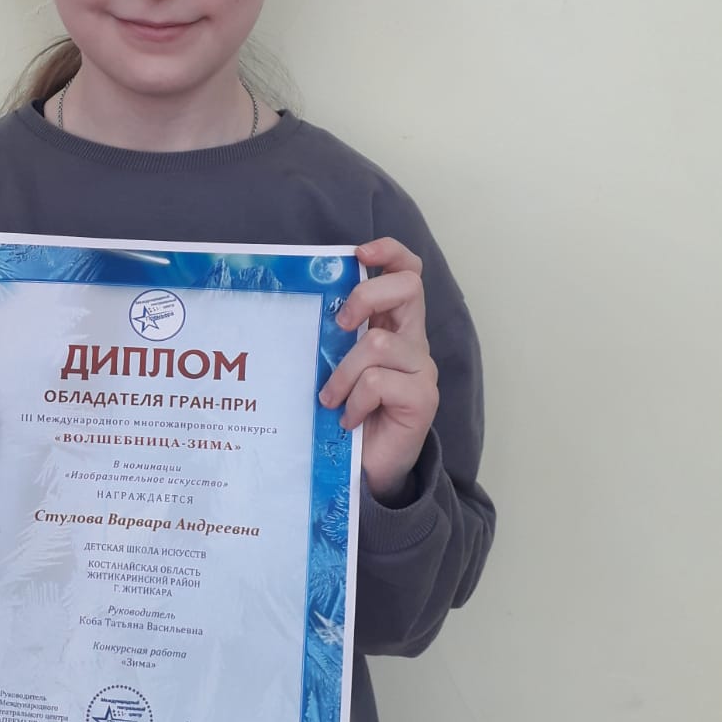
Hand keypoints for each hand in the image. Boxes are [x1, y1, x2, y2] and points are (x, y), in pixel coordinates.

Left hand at [319, 237, 438, 503]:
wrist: (367, 469)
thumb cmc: (347, 413)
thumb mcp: (335, 364)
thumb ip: (333, 335)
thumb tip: (299, 300)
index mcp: (394, 324)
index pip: (407, 271)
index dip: (389, 252)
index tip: (359, 251)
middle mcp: (413, 341)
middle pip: (408, 287)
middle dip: (367, 295)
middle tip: (340, 325)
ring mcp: (422, 369)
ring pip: (379, 343)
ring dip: (343, 373)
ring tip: (330, 400)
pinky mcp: (422, 399)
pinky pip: (378, 382)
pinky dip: (354, 401)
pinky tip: (347, 420)